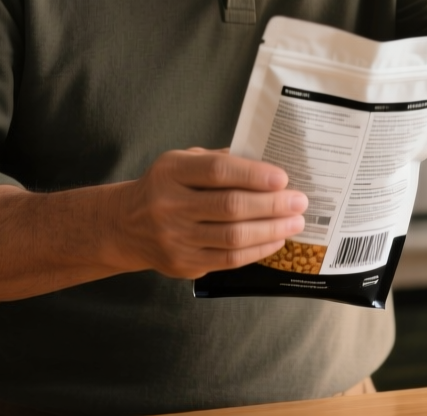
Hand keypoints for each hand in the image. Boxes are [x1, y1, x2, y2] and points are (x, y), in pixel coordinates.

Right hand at [113, 148, 307, 278]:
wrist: (126, 225)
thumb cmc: (166, 187)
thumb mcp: (181, 162)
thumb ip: (218, 161)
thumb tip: (268, 164)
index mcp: (170, 172)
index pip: (217, 171)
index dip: (253, 175)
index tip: (283, 178)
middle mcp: (169, 205)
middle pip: (230, 206)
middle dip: (272, 205)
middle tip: (300, 202)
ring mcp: (175, 239)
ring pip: (232, 237)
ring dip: (271, 230)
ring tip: (295, 222)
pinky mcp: (183, 264)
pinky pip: (228, 259)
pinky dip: (257, 250)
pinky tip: (275, 240)